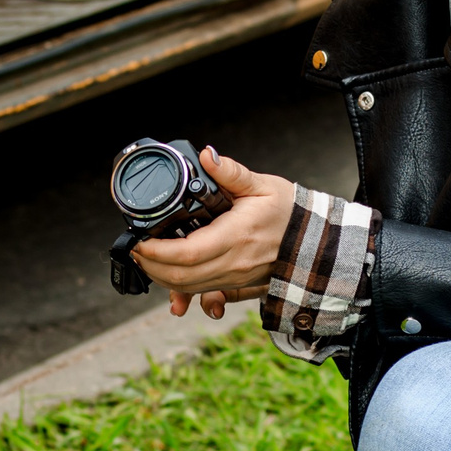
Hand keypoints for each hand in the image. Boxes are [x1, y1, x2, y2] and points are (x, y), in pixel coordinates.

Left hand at [129, 148, 295, 319]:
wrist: (315, 242)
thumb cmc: (290, 212)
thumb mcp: (263, 185)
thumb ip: (231, 172)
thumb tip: (207, 155)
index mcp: (236, 236)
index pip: (186, 252)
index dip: (156, 250)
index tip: (139, 239)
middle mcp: (234, 263)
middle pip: (181, 276)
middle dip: (151, 265)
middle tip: (135, 249)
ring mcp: (235, 279)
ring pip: (189, 288)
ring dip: (162, 278)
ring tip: (146, 259)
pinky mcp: (237, 286)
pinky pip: (205, 295)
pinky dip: (184, 293)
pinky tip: (172, 292)